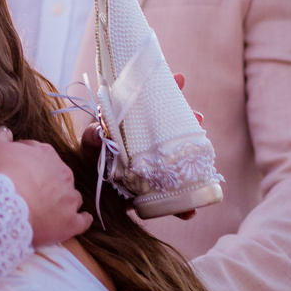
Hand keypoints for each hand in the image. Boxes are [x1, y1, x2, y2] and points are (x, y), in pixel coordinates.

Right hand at [0, 127, 91, 246]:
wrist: (7, 207)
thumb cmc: (1, 175)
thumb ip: (0, 135)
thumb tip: (6, 132)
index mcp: (47, 153)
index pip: (38, 153)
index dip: (25, 161)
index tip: (16, 170)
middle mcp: (64, 173)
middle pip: (57, 174)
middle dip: (46, 180)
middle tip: (28, 190)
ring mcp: (70, 198)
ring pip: (72, 196)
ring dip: (63, 200)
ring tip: (47, 208)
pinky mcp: (71, 222)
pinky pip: (83, 221)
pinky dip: (79, 220)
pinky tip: (73, 221)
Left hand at [80, 75, 199, 220]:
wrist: (89, 190)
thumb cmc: (90, 160)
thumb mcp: (89, 145)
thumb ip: (93, 137)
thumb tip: (100, 133)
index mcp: (134, 125)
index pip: (152, 103)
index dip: (167, 89)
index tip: (179, 79)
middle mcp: (149, 142)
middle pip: (174, 129)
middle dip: (187, 121)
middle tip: (197, 116)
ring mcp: (155, 166)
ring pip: (181, 159)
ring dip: (194, 159)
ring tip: (202, 155)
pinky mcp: (155, 191)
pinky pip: (172, 199)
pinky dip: (182, 208)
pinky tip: (189, 212)